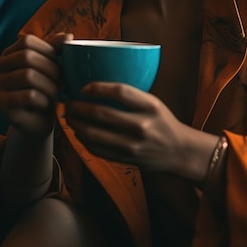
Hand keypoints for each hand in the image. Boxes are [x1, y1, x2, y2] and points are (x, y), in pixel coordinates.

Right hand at [0, 32, 72, 138]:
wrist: (39, 120)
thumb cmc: (45, 88)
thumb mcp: (52, 65)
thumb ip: (57, 48)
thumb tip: (68, 36)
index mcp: (8, 53)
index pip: (27, 41)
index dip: (48, 50)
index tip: (61, 63)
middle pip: (26, 57)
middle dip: (51, 69)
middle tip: (62, 81)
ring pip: (27, 76)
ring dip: (49, 85)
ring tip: (56, 93)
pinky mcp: (1, 104)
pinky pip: (28, 95)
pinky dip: (43, 99)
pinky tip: (45, 103)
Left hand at [65, 83, 218, 182]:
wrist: (178, 151)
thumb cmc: (163, 122)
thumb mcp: (153, 103)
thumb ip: (131, 97)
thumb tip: (96, 88)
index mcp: (150, 106)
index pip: (119, 91)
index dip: (97, 88)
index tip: (83, 87)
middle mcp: (141, 125)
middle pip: (100, 113)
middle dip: (78, 107)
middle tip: (68, 102)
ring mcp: (131, 145)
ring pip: (93, 133)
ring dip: (75, 124)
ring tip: (70, 117)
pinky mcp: (124, 159)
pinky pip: (95, 148)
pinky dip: (82, 139)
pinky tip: (79, 132)